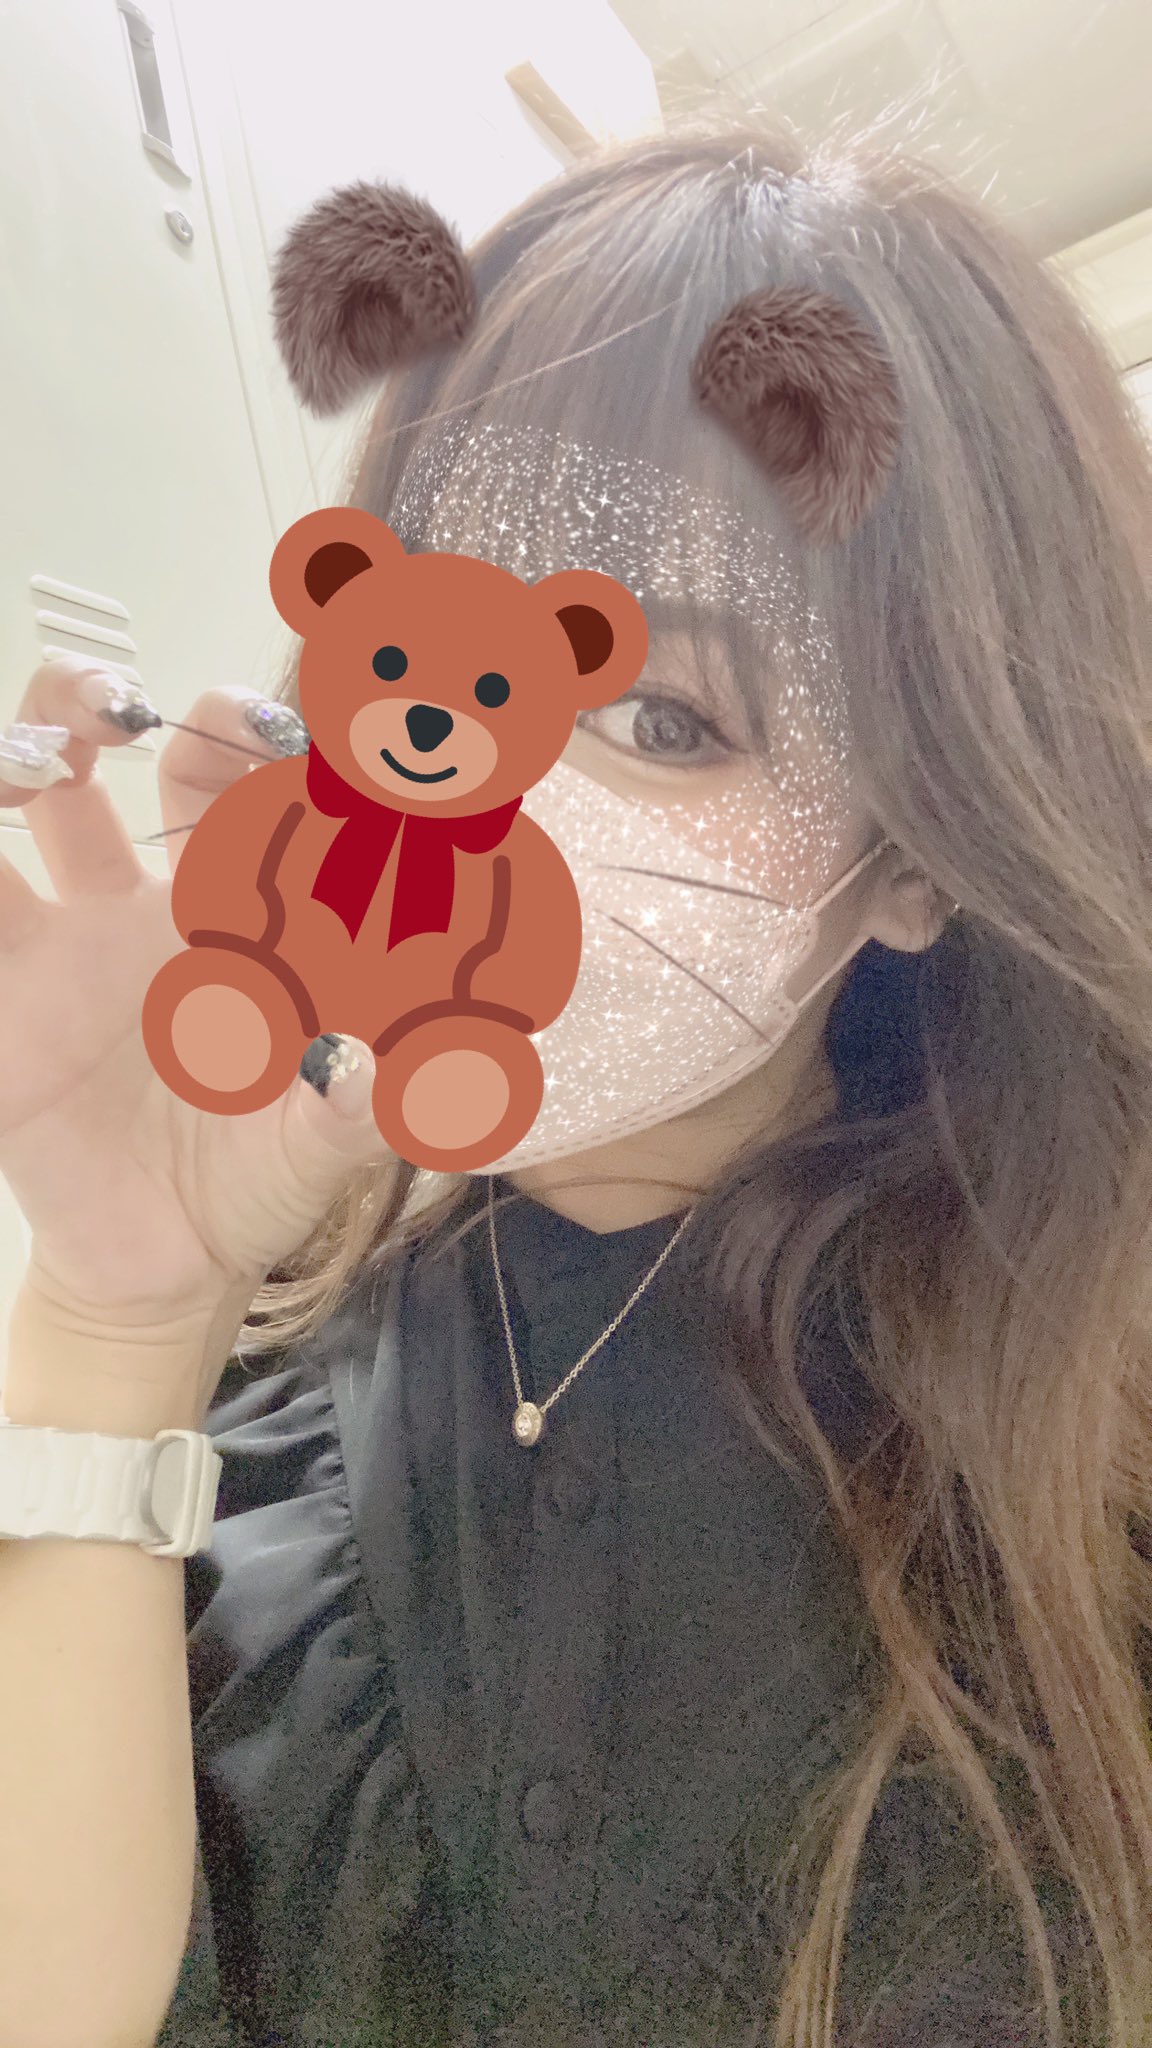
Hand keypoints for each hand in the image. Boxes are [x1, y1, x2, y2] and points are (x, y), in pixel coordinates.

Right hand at [0, 657, 392, 1364]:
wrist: (162, 1268)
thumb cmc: (260, 1187)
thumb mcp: (323, 1154)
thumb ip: (356, 1113)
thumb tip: (377, 1072)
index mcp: (250, 920)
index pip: (257, 795)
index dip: (267, 745)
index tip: (283, 723)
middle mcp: (158, 907)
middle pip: (143, 760)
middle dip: (142, 706)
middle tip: (139, 709)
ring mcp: (72, 941)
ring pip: (39, 799)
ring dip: (34, 743)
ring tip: (44, 757)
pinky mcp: (6, 993)